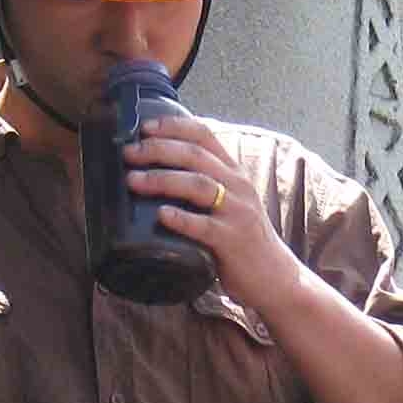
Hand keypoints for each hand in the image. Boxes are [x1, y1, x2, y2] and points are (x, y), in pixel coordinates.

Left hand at [123, 114, 304, 313]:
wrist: (274, 276)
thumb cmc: (241, 238)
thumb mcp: (229, 201)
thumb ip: (204, 184)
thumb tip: (158, 171)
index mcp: (234, 172)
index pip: (204, 135)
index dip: (173, 127)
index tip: (145, 128)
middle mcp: (238, 186)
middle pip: (195, 156)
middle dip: (158, 150)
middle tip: (129, 154)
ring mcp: (237, 212)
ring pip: (198, 185)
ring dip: (162, 179)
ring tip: (133, 181)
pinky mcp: (233, 240)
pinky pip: (205, 226)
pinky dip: (181, 219)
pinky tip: (161, 215)